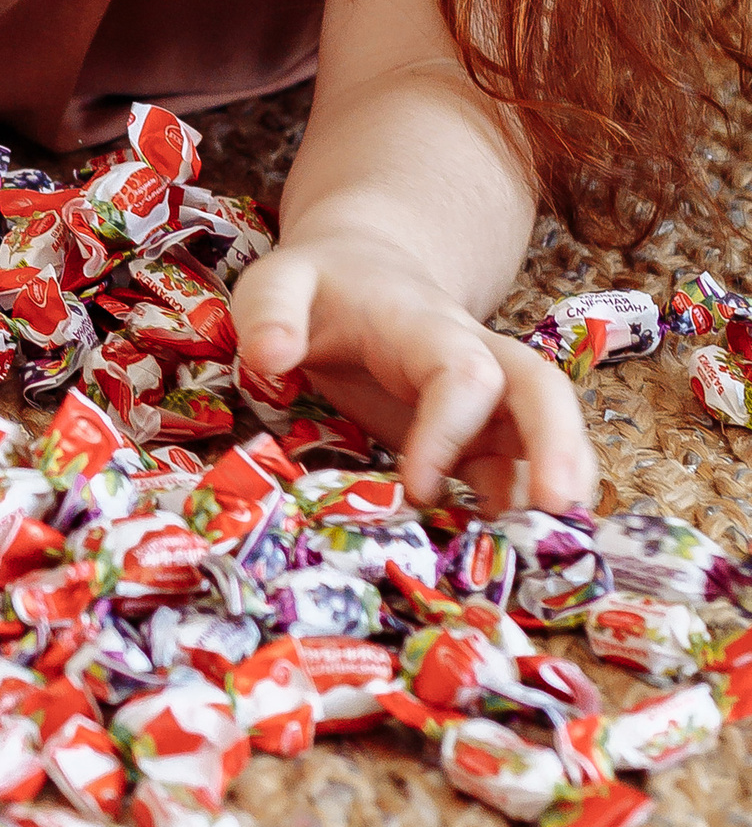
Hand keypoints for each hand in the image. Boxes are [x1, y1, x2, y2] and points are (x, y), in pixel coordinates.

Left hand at [232, 238, 596, 515]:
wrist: (358, 271)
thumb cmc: (319, 287)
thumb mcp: (279, 280)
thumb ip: (269, 310)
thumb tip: (270, 357)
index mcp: (422, 324)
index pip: (463, 373)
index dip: (450, 430)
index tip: (418, 487)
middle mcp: (472, 355)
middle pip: (541, 389)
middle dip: (558, 446)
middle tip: (558, 509)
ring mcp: (483, 398)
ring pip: (545, 431)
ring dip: (556, 486)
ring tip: (548, 551)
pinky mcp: (477, 434)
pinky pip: (516, 468)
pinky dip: (522, 508)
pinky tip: (510, 555)